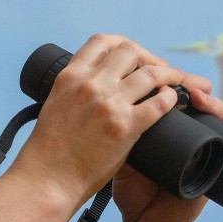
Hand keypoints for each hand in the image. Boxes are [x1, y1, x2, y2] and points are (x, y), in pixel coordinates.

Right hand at [9, 34, 189, 208]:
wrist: (47, 179)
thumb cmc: (50, 149)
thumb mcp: (56, 105)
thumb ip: (76, 90)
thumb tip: (97, 83)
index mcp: (70, 76)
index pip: (102, 42)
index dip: (123, 44)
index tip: (134, 54)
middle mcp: (90, 84)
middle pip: (130, 52)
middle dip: (148, 57)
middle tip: (157, 70)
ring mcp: (108, 104)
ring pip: (150, 73)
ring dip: (168, 74)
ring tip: (175, 81)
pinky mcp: (125, 127)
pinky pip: (159, 103)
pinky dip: (170, 98)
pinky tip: (171, 101)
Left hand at [111, 84, 222, 221]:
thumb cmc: (134, 191)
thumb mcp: (125, 157)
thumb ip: (121, 134)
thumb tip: (118, 104)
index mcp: (172, 128)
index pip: (180, 96)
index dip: (176, 82)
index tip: (163, 75)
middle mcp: (193, 134)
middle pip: (204, 102)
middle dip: (196, 88)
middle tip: (184, 86)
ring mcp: (208, 149)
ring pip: (222, 118)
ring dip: (217, 105)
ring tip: (202, 99)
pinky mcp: (220, 169)